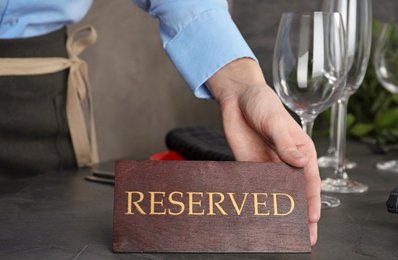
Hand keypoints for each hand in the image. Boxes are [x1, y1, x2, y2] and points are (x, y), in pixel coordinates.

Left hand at [206, 58, 320, 245]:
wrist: (237, 99)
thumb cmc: (263, 104)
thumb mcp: (275, 122)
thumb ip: (286, 143)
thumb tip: (299, 163)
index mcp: (300, 151)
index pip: (309, 180)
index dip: (311, 201)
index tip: (312, 220)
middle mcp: (286, 161)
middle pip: (295, 191)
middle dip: (299, 212)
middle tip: (301, 235)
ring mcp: (268, 165)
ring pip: (276, 193)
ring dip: (279, 210)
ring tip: (281, 230)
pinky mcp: (250, 166)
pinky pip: (256, 186)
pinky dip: (259, 199)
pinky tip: (259, 213)